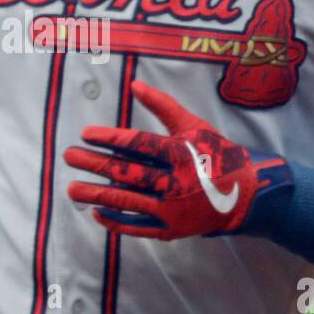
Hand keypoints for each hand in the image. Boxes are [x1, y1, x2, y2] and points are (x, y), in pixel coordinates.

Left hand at [64, 79, 292, 239]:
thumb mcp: (194, 126)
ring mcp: (173, 210)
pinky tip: (96, 213)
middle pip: (128, 172)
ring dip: (97, 195)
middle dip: (95, 164)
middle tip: (68, 156)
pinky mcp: (172, 230)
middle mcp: (176, 182)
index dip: (111, 138)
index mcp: (182, 153)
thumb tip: (134, 84)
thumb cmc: (216, 155)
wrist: (244, 197)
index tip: (86, 134)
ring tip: (72, 189)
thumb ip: (163, 106)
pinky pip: (138, 227)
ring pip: (128, 201)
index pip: (139, 144)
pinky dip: (116, 222)